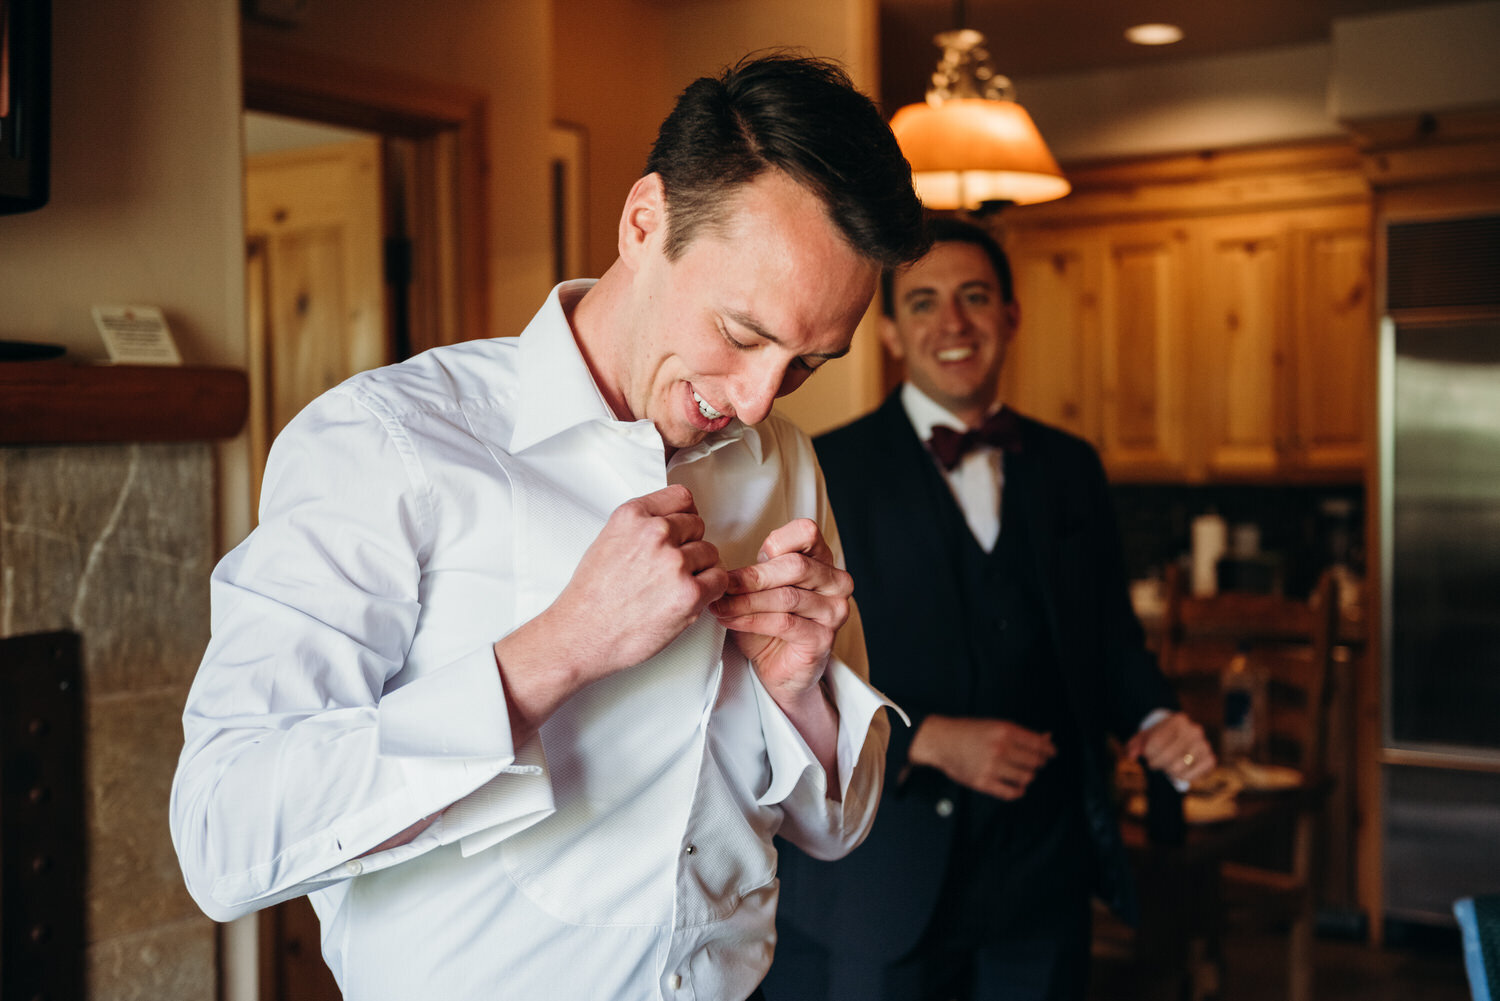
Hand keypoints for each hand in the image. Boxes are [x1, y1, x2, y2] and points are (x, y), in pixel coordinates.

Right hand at [494, 485, 726, 739]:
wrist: (580, 635)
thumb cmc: (591, 597)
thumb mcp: (608, 541)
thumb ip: (641, 527)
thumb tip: (672, 522)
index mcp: (633, 516)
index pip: (681, 497)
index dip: (683, 518)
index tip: (680, 532)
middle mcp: (655, 533)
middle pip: (698, 526)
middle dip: (689, 546)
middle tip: (669, 570)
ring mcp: (674, 562)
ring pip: (710, 554)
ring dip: (699, 570)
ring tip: (672, 589)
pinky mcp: (689, 592)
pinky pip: (719, 580)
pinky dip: (709, 591)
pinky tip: (687, 599)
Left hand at [709, 518, 851, 702]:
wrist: (780, 666)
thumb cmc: (770, 622)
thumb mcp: (761, 587)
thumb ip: (755, 570)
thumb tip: (720, 564)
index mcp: (822, 560)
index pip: (807, 532)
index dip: (776, 541)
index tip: (751, 556)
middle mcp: (835, 582)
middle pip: (795, 566)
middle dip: (753, 577)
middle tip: (723, 584)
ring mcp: (833, 611)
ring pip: (786, 597)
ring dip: (746, 601)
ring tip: (720, 605)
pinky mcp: (824, 639)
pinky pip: (784, 623)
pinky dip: (751, 621)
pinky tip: (731, 620)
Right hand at [909, 716, 1056, 800]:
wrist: (941, 740)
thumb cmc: (969, 731)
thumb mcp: (996, 725)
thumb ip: (1022, 733)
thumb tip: (1047, 738)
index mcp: (1005, 731)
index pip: (1039, 745)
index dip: (1049, 751)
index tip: (1051, 754)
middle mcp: (1000, 748)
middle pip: (1035, 762)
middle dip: (1038, 763)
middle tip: (1035, 763)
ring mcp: (991, 767)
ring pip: (1026, 778)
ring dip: (1028, 776)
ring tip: (1022, 773)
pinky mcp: (983, 782)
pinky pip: (1010, 793)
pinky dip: (1018, 792)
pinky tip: (1017, 787)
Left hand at [1123, 711, 1215, 785]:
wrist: (1179, 737)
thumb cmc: (1159, 738)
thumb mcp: (1143, 737)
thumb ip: (1134, 746)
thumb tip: (1131, 756)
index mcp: (1178, 720)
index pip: (1156, 743)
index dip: (1148, 754)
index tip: (1147, 756)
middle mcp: (1194, 730)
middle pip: (1168, 757)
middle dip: (1157, 763)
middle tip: (1154, 763)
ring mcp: (1204, 745)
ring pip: (1178, 768)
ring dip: (1168, 770)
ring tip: (1166, 765)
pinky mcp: (1210, 759)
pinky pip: (1191, 775)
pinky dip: (1181, 777)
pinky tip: (1178, 770)